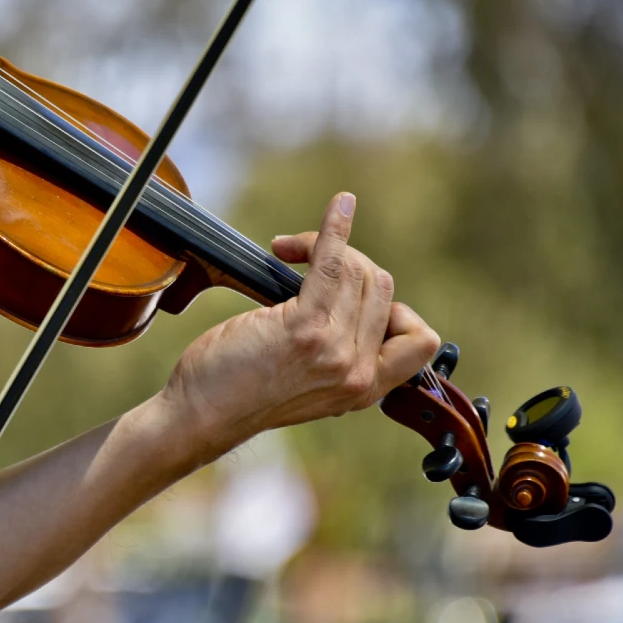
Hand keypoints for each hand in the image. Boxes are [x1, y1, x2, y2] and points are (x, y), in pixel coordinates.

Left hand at [159, 192, 439, 463]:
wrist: (202, 413)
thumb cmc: (242, 390)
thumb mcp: (309, 382)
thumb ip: (339, 353)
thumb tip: (353, 294)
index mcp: (366, 390)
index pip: (421, 340)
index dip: (396, 309)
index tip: (354, 299)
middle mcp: (358, 374)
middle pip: (382, 289)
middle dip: (349, 262)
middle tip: (301, 262)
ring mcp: (334, 352)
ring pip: (358, 272)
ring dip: (325, 246)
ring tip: (289, 250)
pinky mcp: (304, 329)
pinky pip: (333, 264)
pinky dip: (335, 230)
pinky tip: (339, 208)